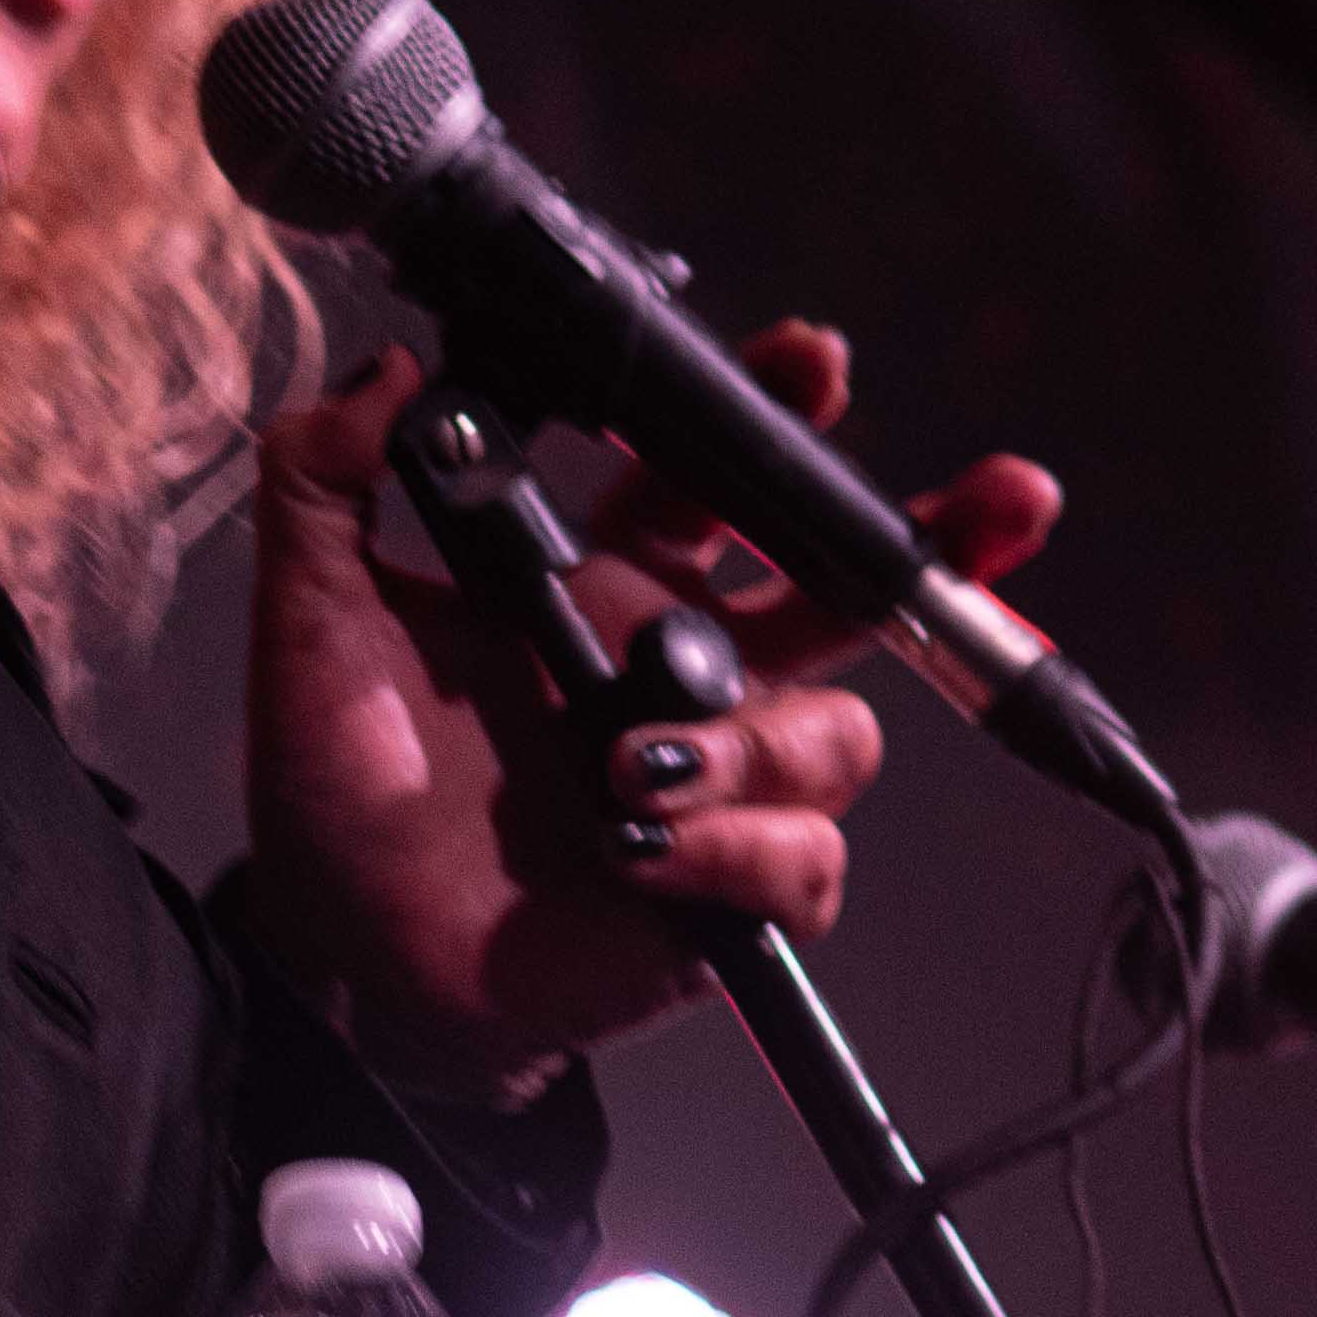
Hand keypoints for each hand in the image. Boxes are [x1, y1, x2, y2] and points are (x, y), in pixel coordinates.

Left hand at [233, 332, 1059, 1086]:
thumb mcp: (313, 620)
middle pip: (855, 589)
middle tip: (1003, 496)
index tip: (814, 360)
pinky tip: (642, 852)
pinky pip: (804, 856)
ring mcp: (717, 780)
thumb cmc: (337, 789)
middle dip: (945, 537)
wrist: (342, 956)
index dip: (776, 414)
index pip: (719, 477)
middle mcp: (684, 670)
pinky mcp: (728, 891)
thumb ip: (326, 481)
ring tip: (630, 765)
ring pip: (835, 733)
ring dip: (749, 741)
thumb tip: (384, 372)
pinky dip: (734, 849)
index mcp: (606, 583)